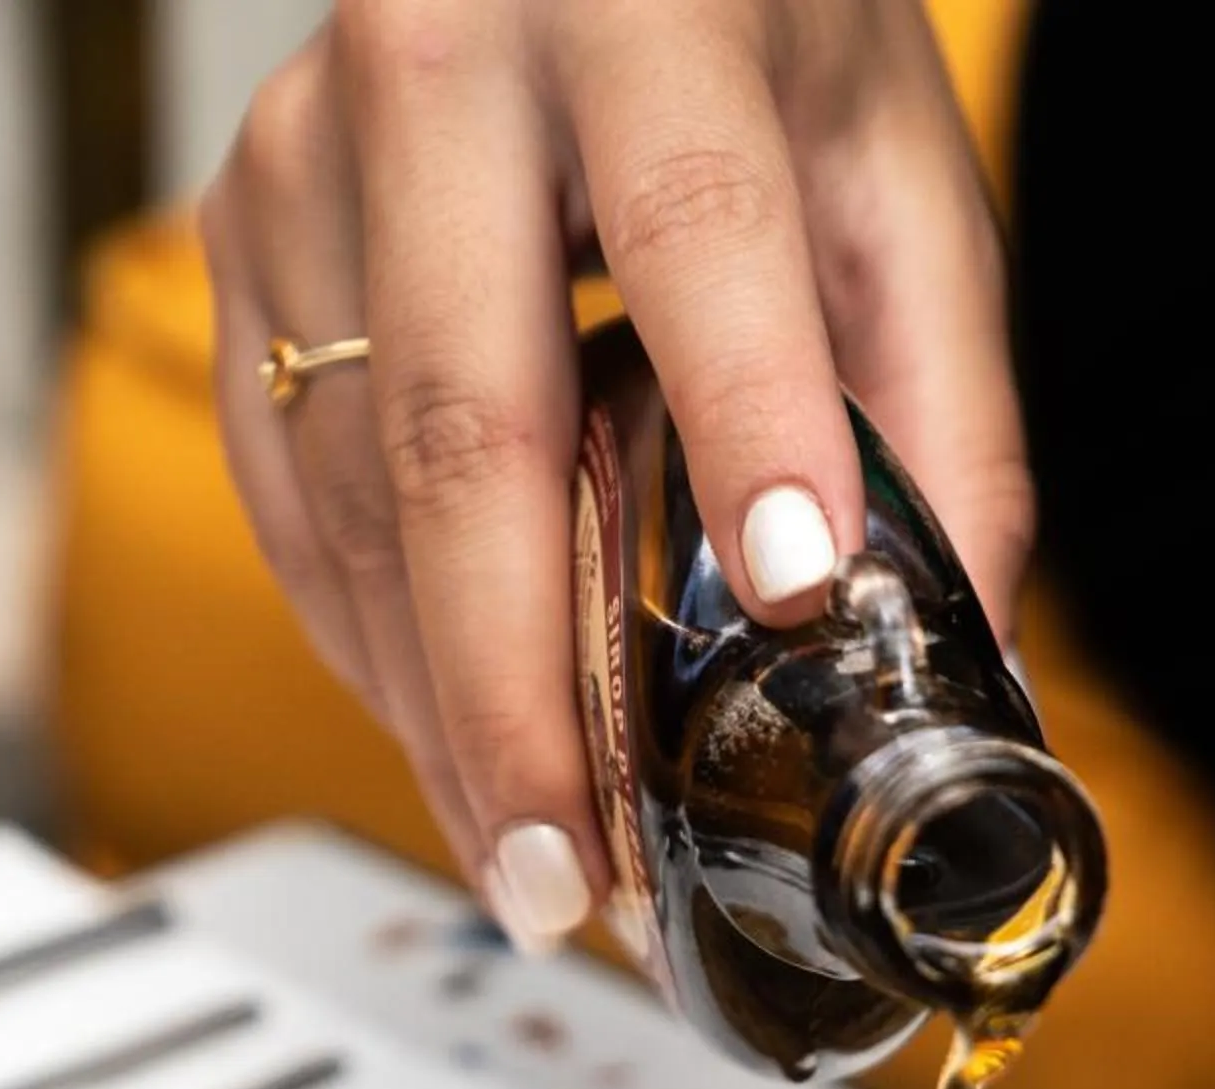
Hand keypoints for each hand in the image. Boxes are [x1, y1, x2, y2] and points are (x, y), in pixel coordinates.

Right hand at [201, 0, 1032, 949]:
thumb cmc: (742, 21)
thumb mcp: (893, 176)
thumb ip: (944, 403)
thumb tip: (965, 650)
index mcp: (639, 13)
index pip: (698, 236)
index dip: (747, 425)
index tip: (796, 594)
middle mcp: (439, 72)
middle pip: (463, 427)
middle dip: (520, 696)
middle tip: (576, 877)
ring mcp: (312, 162)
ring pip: (356, 494)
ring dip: (443, 715)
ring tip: (536, 866)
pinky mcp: (250, 243)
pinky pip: (294, 495)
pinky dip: (375, 649)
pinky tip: (457, 746)